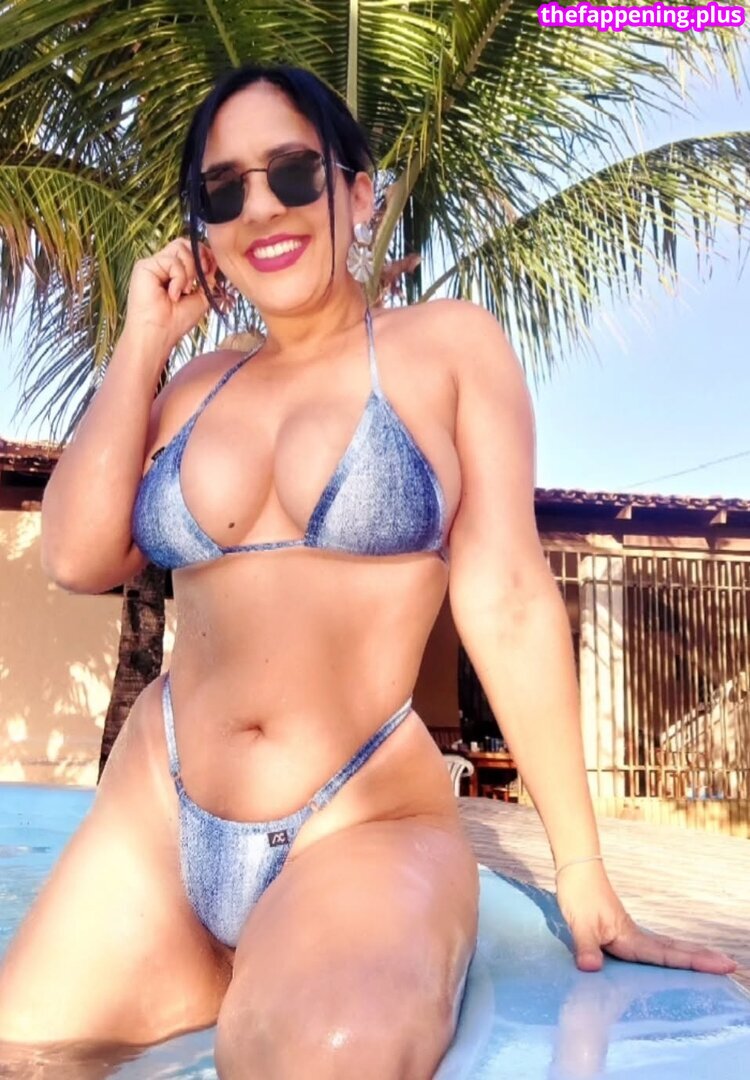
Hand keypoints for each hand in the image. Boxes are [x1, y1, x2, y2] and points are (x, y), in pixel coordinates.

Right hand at [124, 237, 236, 353]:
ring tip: (183, 291)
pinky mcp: (144, 266)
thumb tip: (213, 263)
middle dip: (199, 257)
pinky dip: (178, 278)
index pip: (189, 250)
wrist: (158, 334)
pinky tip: (173, 294)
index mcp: (172, 272)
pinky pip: (171, 260)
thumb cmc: (175, 322)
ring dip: (189, 271)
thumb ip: (206, 279)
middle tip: (201, 277)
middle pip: (184, 243)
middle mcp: (161, 265)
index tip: (211, 270)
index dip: (204, 255)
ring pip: (180, 248)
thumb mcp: (200, 298)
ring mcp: (153, 264)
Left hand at [555, 860, 737, 974]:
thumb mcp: (580, 923)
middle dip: (702, 959)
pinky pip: (652, 946)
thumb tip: (591, 969)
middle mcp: (636, 936)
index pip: (668, 955)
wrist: (577, 868)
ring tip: (712, 962)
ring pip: (666, 947)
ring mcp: (630, 932)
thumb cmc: (578, 893)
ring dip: (689, 955)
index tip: (722, 965)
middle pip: (675, 950)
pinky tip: (673, 957)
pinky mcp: (621, 931)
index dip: (694, 963)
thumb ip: (586, 947)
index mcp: (631, 937)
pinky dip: (669, 953)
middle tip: (731, 966)